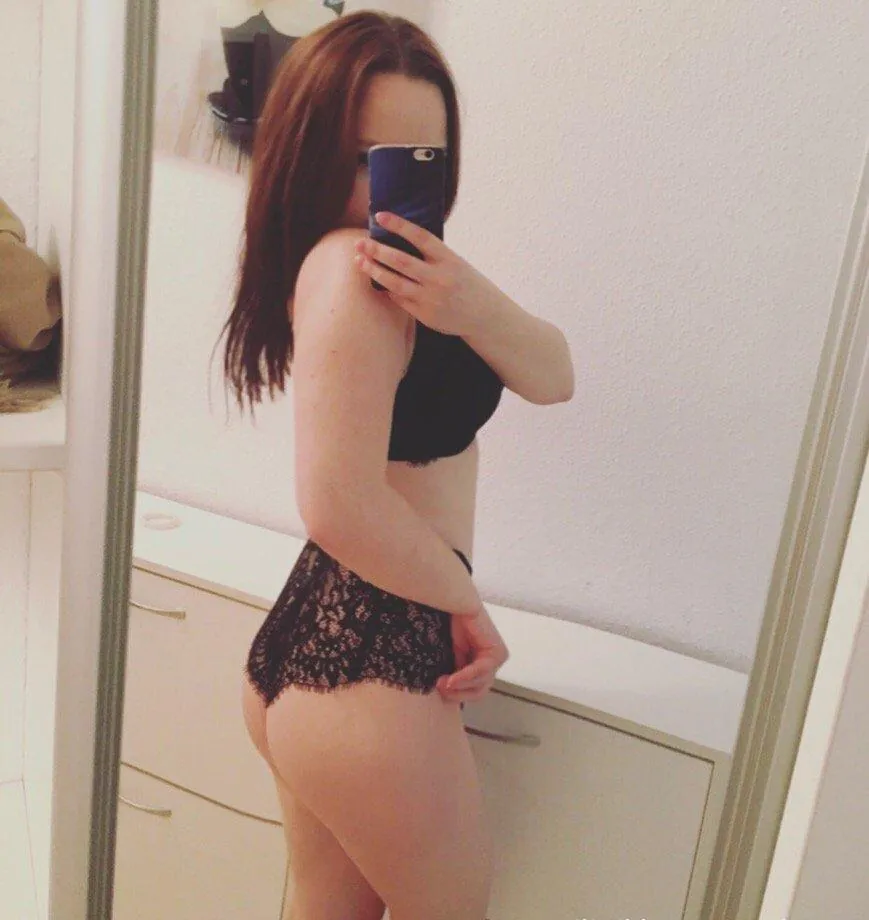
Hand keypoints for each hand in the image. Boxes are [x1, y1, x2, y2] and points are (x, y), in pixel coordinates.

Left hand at [353, 212, 501, 336]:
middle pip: (400, 260)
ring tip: (360, 262)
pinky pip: (399, 300)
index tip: (380, 215)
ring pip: (394, 282)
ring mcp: (431, 298)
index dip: (399, 224)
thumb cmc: (467, 284)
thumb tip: (402, 240)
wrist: (486, 315)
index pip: (420, 236)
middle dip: (376, 250)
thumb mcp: (457, 263)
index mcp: (448, 259)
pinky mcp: (425, 315)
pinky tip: (379, 282)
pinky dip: (388, 289)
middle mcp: (439, 277)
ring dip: (374, 270)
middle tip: (359, 243)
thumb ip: (433, 255)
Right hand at [436, 603, 508, 704]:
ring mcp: (498, 658)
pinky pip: (481, 671)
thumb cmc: (456, 624)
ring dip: (459, 686)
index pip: (474, 690)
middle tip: (440, 689)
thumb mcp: (455, 655)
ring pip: (481, 684)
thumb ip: (457, 672)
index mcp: (484, 663)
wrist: (460, 605)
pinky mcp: (498, 653)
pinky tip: (452, 680)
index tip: (439, 691)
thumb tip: (449, 693)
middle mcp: (494, 662)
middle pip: (479, 691)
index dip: (457, 695)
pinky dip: (465, 677)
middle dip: (459, 694)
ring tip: (442, 683)